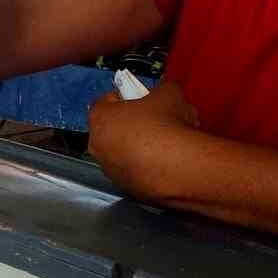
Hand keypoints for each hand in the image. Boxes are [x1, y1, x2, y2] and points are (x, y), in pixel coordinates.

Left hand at [88, 81, 200, 200]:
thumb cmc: (167, 125)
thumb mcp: (169, 91)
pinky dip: (146, 168)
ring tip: (164, 144)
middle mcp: (97, 145)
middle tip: (155, 121)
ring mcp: (110, 170)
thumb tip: (164, 91)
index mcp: (99, 117)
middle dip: (132, 123)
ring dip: (138, 148)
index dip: (127, 97)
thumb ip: (161, 88)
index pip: (107, 101)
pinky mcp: (126, 189)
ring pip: (122, 153)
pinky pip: (134, 172)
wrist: (181, 167)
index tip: (142, 99)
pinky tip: (166, 163)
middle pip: (113, 128)